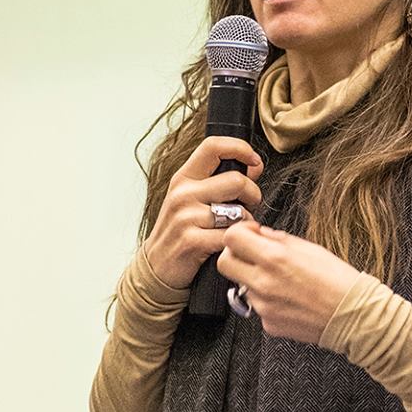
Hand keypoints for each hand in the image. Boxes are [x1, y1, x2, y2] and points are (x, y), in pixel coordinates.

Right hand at [143, 137, 263, 289]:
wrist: (157, 266)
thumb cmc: (180, 229)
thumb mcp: (191, 198)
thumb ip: (219, 180)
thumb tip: (254, 165)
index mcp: (184, 178)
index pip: (213, 146)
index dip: (241, 148)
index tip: (255, 162)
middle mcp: (183, 194)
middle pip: (236, 180)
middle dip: (253, 194)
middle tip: (250, 205)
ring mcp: (186, 217)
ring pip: (238, 211)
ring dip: (246, 220)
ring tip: (237, 226)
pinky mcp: (191, 241)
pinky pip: (230, 235)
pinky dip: (237, 239)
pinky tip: (230, 242)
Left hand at [217, 221, 361, 344]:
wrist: (354, 316)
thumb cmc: (338, 280)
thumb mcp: (310, 248)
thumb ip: (278, 239)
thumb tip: (261, 234)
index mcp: (274, 259)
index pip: (232, 237)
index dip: (240, 232)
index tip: (251, 233)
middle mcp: (264, 283)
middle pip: (224, 263)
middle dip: (236, 255)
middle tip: (253, 254)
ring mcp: (263, 307)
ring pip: (242, 285)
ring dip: (254, 278)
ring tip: (281, 279)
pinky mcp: (268, 324)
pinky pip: (257, 306)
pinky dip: (267, 299)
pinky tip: (288, 297)